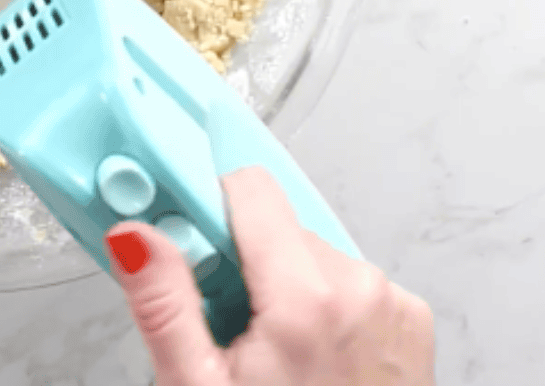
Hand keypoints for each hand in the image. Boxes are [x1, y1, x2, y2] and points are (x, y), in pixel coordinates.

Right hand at [105, 167, 434, 385]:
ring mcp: (394, 305)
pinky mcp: (410, 322)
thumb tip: (135, 238)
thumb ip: (164, 304)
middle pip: (277, 227)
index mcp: (310, 298)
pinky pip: (348, 281)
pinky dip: (322, 305)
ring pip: (311, 253)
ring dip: (282, 285)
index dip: (209, 215)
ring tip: (270, 352)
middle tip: (227, 325)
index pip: (250, 189)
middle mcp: (363, 288)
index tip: (191, 253)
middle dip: (243, 263)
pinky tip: (308, 356)